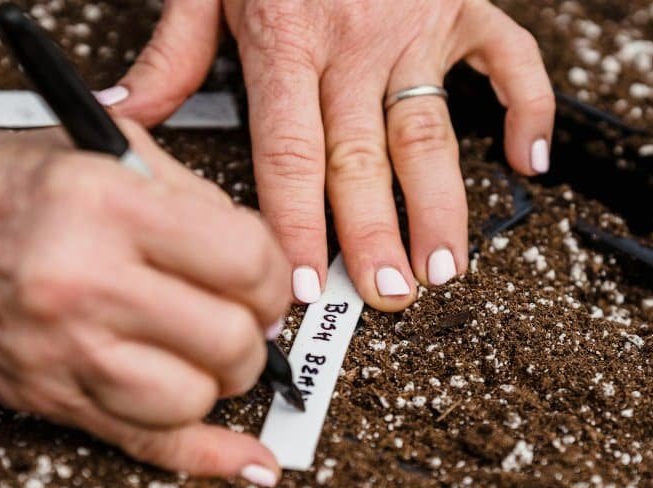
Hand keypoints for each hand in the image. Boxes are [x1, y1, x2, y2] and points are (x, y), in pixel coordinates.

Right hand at [0, 113, 289, 484]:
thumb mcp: (98, 151)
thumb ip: (189, 196)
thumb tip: (259, 256)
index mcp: (106, 208)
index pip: (244, 262)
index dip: (270, 274)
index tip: (261, 275)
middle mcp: (85, 284)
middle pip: (228, 339)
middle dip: (254, 330)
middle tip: (240, 313)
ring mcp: (65, 352)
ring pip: (196, 399)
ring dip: (221, 379)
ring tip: (206, 349)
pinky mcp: (51, 398)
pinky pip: (148, 445)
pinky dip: (209, 458)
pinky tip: (249, 459)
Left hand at [105, 0, 554, 310]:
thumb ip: (171, 56)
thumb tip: (123, 119)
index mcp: (288, 39)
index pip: (289, 153)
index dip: (296, 223)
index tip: (302, 281)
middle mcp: (354, 41)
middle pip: (361, 158)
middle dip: (373, 235)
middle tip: (384, 294)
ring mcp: (417, 26)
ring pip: (430, 132)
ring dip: (440, 205)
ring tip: (443, 266)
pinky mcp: (463, 5)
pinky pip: (509, 61)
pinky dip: (528, 108)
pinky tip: (528, 161)